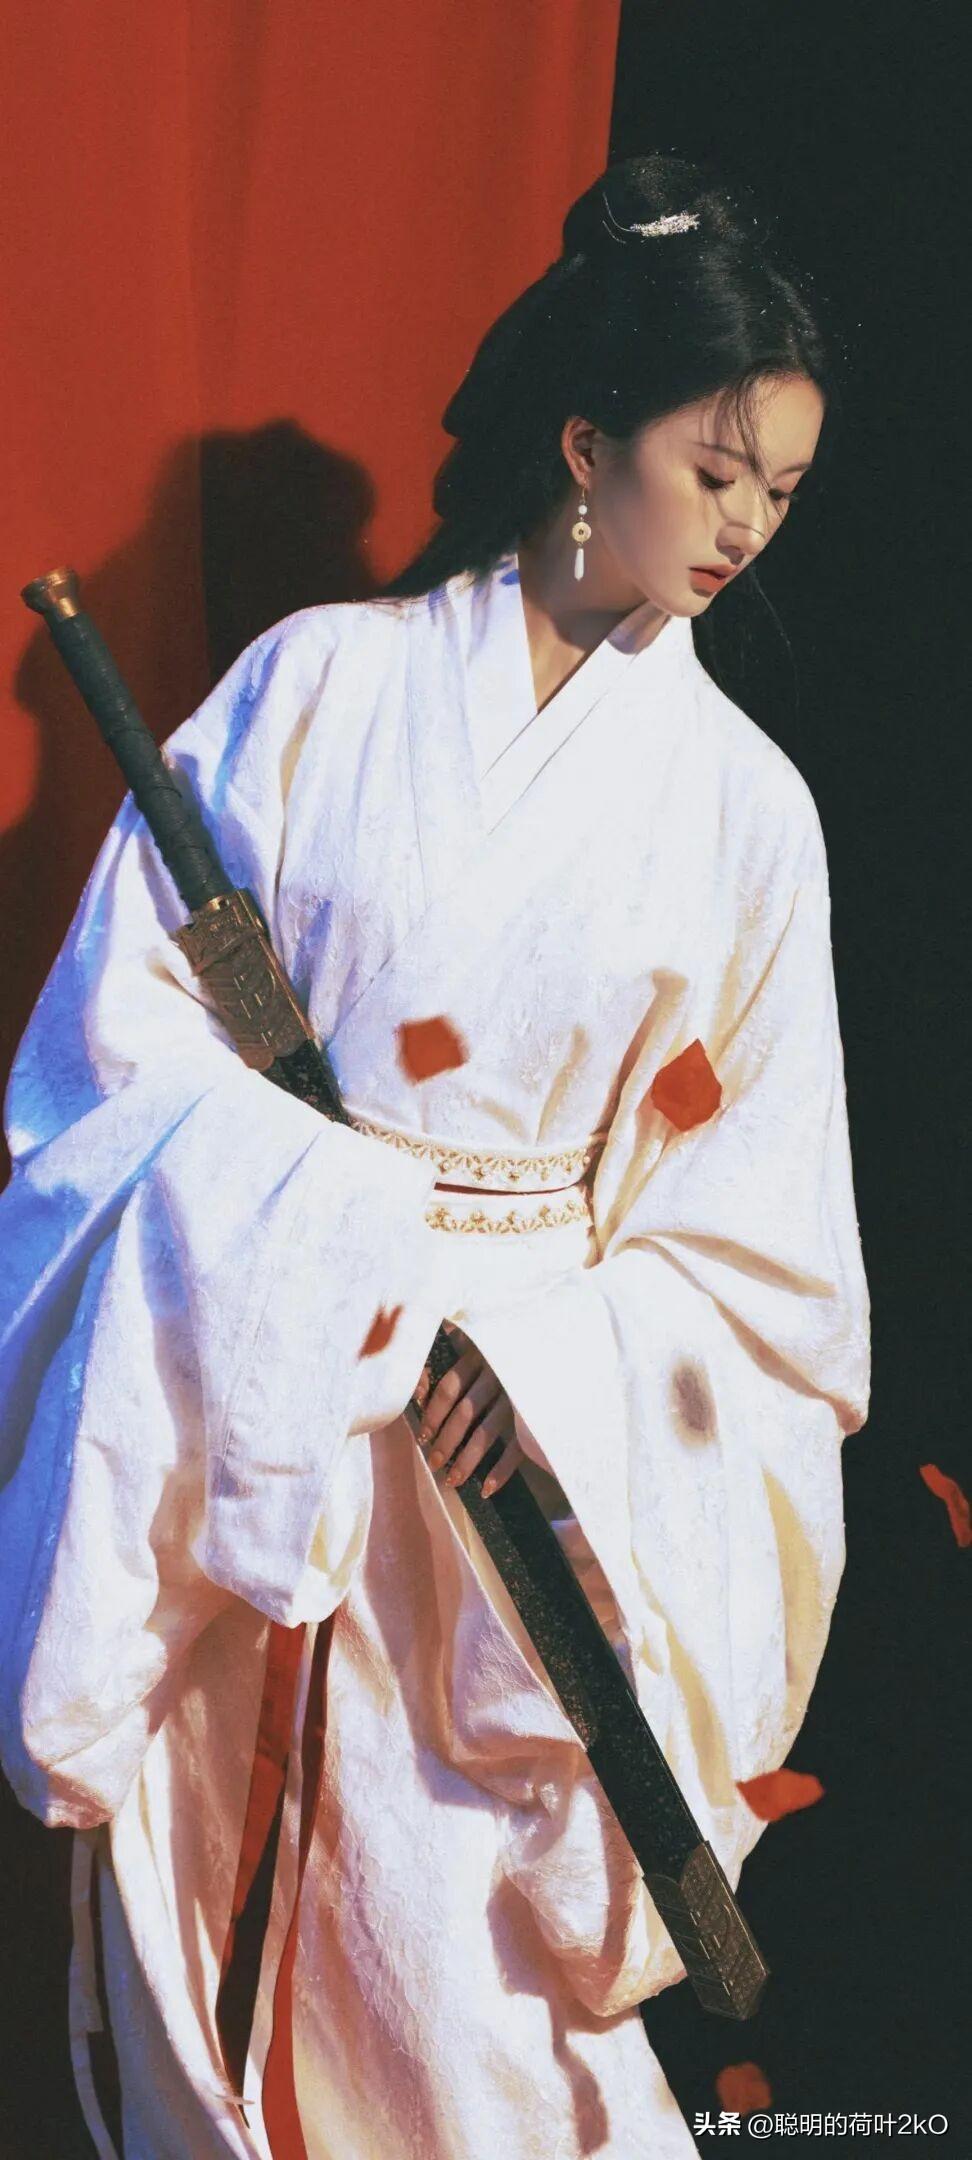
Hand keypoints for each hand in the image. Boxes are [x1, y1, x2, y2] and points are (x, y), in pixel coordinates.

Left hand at [412, 1323, 524, 1497]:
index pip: (449, 1388)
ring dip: (466, 1461)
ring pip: (485, 1434)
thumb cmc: (509, 1352)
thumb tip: (418, 1392)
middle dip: (446, 1442)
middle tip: (433, 1463)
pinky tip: (486, 1489)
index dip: (433, 1414)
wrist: (557, 1354)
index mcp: (480, 1356)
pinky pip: (515, 1449)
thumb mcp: (478, 1344)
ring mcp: (517, 1398)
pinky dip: (499, 1471)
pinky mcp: (534, 1418)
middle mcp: (498, 1376)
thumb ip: (445, 1358)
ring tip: (453, 1481)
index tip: (423, 1435)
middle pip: (464, 1414)